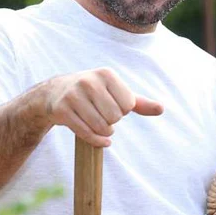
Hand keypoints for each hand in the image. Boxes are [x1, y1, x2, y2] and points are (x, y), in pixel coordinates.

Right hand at [39, 68, 163, 145]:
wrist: (54, 93)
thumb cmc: (92, 93)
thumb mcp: (115, 93)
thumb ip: (139, 102)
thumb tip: (161, 109)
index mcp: (105, 74)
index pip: (128, 105)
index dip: (123, 111)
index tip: (112, 105)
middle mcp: (88, 81)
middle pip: (115, 117)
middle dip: (112, 122)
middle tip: (103, 116)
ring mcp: (73, 96)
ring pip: (101, 127)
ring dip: (104, 132)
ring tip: (99, 125)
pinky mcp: (62, 110)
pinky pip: (86, 133)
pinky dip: (96, 141)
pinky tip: (100, 140)